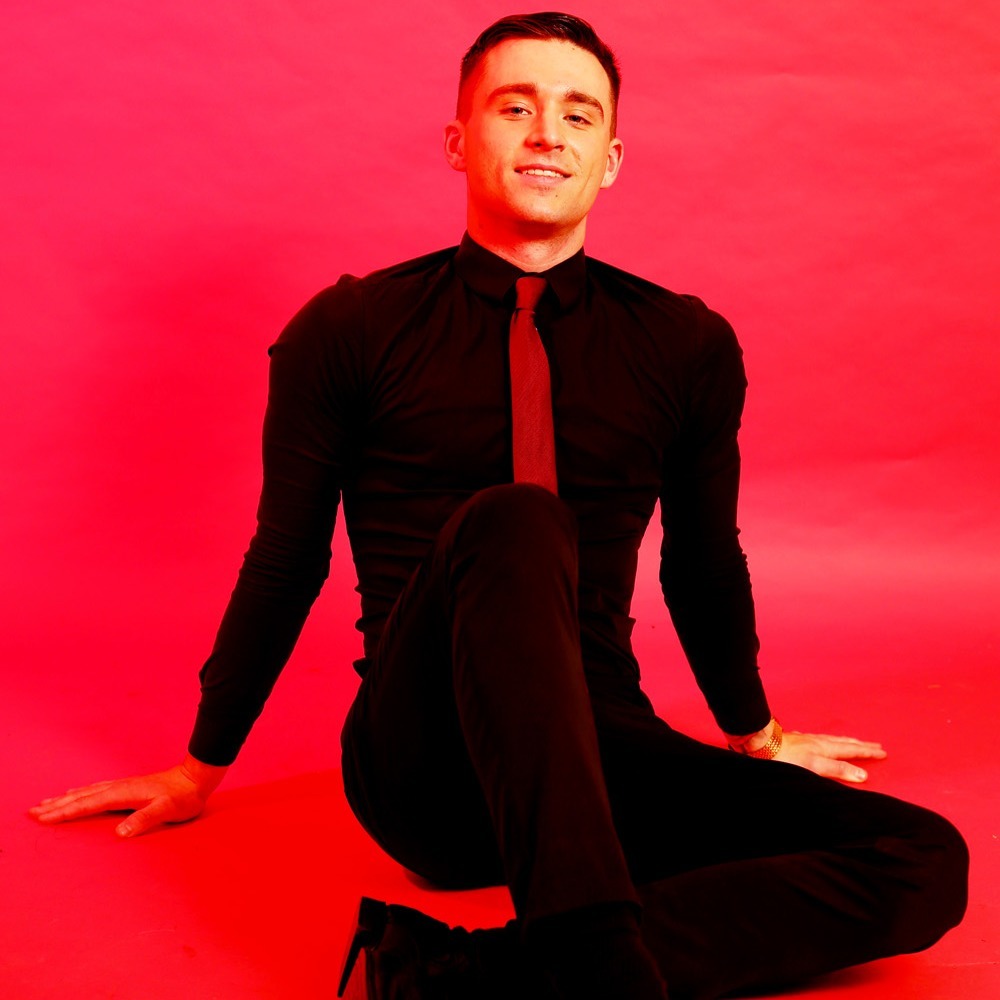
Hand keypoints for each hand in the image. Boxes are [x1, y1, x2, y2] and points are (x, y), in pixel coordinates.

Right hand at [29, 753, 228, 837]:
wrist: (195, 779)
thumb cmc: (183, 797)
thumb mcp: (167, 810)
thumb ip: (144, 819)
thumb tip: (120, 833)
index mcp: (123, 794)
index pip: (88, 804)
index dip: (65, 812)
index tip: (42, 818)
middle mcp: (119, 788)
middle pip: (81, 797)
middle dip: (56, 805)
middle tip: (31, 812)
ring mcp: (123, 786)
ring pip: (87, 792)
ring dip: (65, 798)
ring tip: (46, 803)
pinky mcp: (128, 787)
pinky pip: (96, 790)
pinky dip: (81, 793)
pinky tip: (77, 793)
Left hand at [774, 730, 886, 782]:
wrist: (761, 744)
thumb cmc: (786, 758)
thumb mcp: (815, 766)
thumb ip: (838, 770)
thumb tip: (863, 774)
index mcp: (825, 748)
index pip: (851, 750)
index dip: (867, 752)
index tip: (882, 753)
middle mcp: (817, 742)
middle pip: (844, 743)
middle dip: (861, 745)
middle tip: (876, 745)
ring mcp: (805, 740)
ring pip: (831, 740)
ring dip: (845, 742)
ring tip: (853, 742)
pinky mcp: (794, 741)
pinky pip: (816, 740)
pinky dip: (826, 741)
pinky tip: (819, 741)